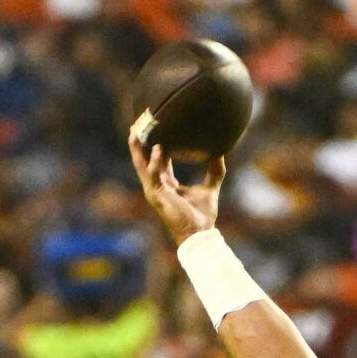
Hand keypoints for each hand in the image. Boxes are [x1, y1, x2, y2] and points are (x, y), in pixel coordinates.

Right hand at [128, 132, 226, 246]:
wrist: (200, 235)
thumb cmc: (202, 216)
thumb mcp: (210, 189)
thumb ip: (214, 171)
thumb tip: (220, 153)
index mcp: (167, 183)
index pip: (158, 159)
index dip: (156, 143)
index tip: (157, 126)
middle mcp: (157, 185)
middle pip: (143, 158)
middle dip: (139, 141)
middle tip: (139, 121)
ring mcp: (154, 190)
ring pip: (141, 165)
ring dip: (138, 148)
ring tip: (136, 130)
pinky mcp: (157, 196)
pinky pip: (153, 175)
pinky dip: (155, 162)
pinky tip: (159, 148)